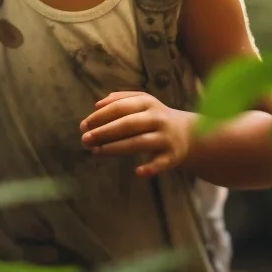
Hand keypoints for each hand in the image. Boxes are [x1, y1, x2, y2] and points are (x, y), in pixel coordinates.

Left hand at [80, 91, 194, 177]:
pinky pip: (160, 163)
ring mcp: (166, 137)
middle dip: (104, 132)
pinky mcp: (173, 156)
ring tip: (95, 152)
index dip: (100, 116)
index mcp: (147, 103)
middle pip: (127, 124)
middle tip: (84, 140)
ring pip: (139, 143)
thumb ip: (119, 99)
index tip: (84, 125)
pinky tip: (136, 172)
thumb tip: (96, 105)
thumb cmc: (154, 116)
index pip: (120, 107)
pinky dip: (150, 168)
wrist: (187, 132)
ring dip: (116, 148)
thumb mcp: (141, 101)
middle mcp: (157, 118)